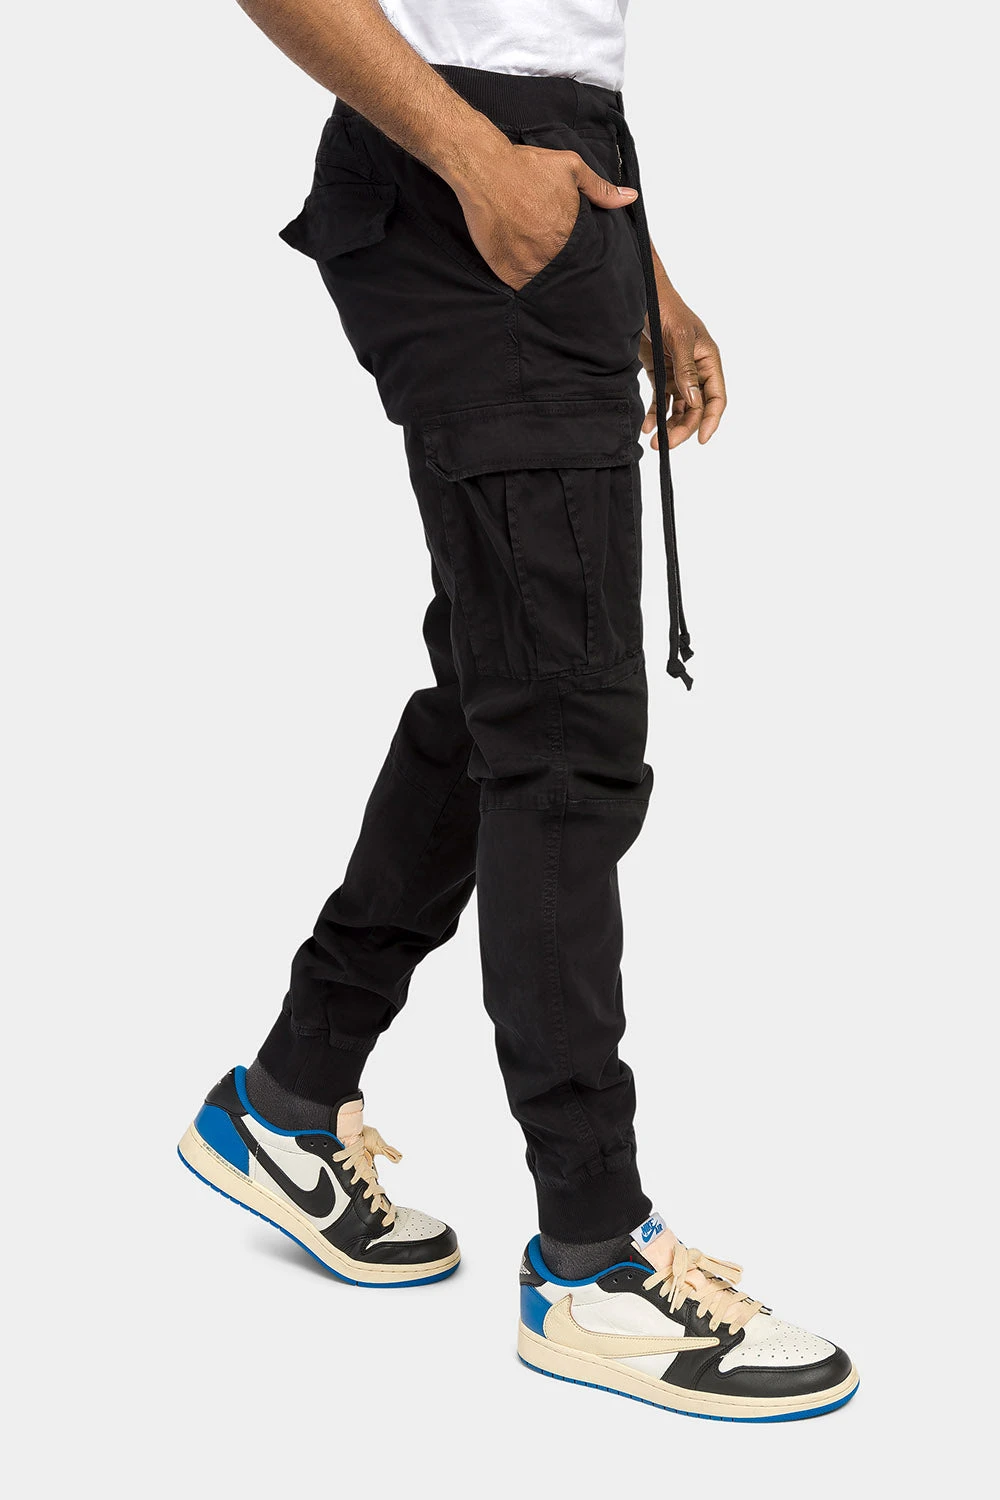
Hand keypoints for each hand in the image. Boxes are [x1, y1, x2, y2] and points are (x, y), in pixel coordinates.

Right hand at [451, 139, 636, 290]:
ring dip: (548, 280)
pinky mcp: (508, 271)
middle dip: (567, 269)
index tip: (578, 255)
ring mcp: (530, 264)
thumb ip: (600, 189)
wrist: (485, 169)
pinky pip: (523, 289)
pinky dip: (526, 286)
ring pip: (547, 284)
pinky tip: (527, 276)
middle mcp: (553, 251)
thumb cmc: (526, 166)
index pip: (587, 255)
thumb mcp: (571, 168)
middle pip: (567, 272)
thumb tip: (629, 197)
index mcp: (572, 231)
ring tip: (544, 270)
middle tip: (559, 263)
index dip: (583, 257)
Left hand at [640, 271, 726, 448]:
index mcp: (708, 360)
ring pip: (678, 408)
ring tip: (654, 442)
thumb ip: (686, 369)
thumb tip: (694, 400)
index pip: (716, 398)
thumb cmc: (665, 309)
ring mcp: (678, 373)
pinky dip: (654, 415)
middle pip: (694, 408)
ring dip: (668, 426)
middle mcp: (696, 370)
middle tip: (665, 444)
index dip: (710, 420)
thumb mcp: (678, 337)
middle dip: (683, 428)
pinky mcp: (660, 373)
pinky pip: (660, 400)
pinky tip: (646, 427)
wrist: (641, 295)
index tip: (701, 440)